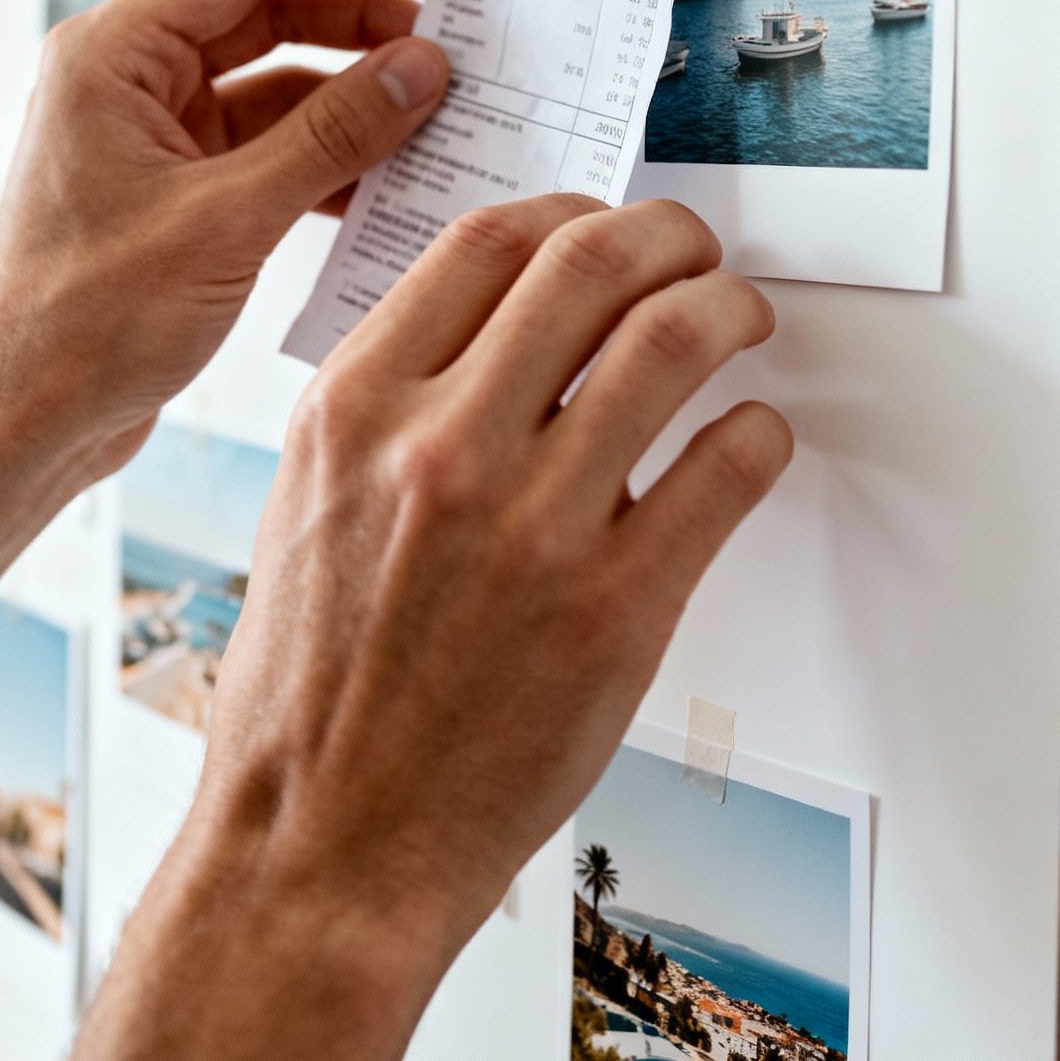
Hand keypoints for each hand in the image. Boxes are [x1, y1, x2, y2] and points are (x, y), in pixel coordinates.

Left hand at [0, 0, 448, 475]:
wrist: (21, 422)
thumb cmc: (88, 321)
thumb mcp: (229, 219)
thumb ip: (332, 136)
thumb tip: (421, 68)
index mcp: (113, 55)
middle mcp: (126, 82)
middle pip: (263, 16)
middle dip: (358, 24)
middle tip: (449, 41)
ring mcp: (149, 140)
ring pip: (271, 89)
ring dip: (349, 99)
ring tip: (435, 111)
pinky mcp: (172, 197)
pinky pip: (264, 152)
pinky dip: (324, 160)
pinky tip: (389, 181)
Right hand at [197, 194, 791, 983]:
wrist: (322, 847)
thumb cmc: (307, 697)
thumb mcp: (304, 506)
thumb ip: (388, 408)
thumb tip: (489, 332)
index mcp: (354, 410)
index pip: (487, 240)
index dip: (570, 213)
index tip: (603, 228)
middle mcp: (441, 448)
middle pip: (592, 263)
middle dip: (668, 236)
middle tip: (696, 253)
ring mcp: (535, 525)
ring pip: (673, 343)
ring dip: (729, 311)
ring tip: (740, 323)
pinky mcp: (616, 608)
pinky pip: (724, 468)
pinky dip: (755, 432)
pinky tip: (747, 438)